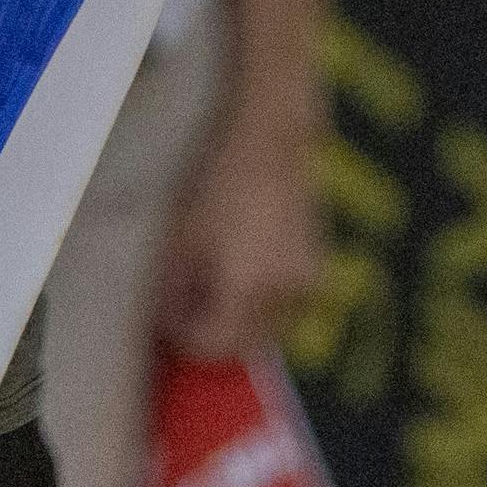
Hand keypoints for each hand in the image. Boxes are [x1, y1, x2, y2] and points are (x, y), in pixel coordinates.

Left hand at [154, 112, 325, 361]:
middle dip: (214, 336)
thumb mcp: (182, 236)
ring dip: (242, 326)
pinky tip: (241, 277)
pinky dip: (264, 307)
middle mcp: (285, 296)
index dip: (185, 339)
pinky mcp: (318, 268)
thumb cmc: (219, 182)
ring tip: (213, 293)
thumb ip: (174, 289)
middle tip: (187, 312)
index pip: (215, 345)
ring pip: (271, 331)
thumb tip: (168, 322)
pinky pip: (288, 308)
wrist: (270, 140)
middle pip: (245, 345)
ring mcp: (308, 284)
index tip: (168, 321)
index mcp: (248, 290)